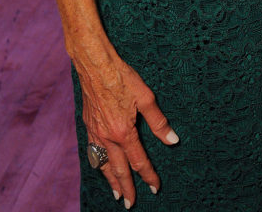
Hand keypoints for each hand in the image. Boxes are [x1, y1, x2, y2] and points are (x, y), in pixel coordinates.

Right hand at [78, 54, 178, 206]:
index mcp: (123, 132)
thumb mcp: (146, 97)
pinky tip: (100, 166)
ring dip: (110, 180)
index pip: (139, 161)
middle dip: (126, 187)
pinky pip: (92, 152)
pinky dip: (98, 164)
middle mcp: (107, 137)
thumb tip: (173, 140)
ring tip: (116, 193)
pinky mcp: (88, 125)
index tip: (155, 188)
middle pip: (118, 169)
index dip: (148, 176)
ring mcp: (95, 132)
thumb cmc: (121, 77)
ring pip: (102, 164)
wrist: (95, 65)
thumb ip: (158, 122)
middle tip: (130, 203)